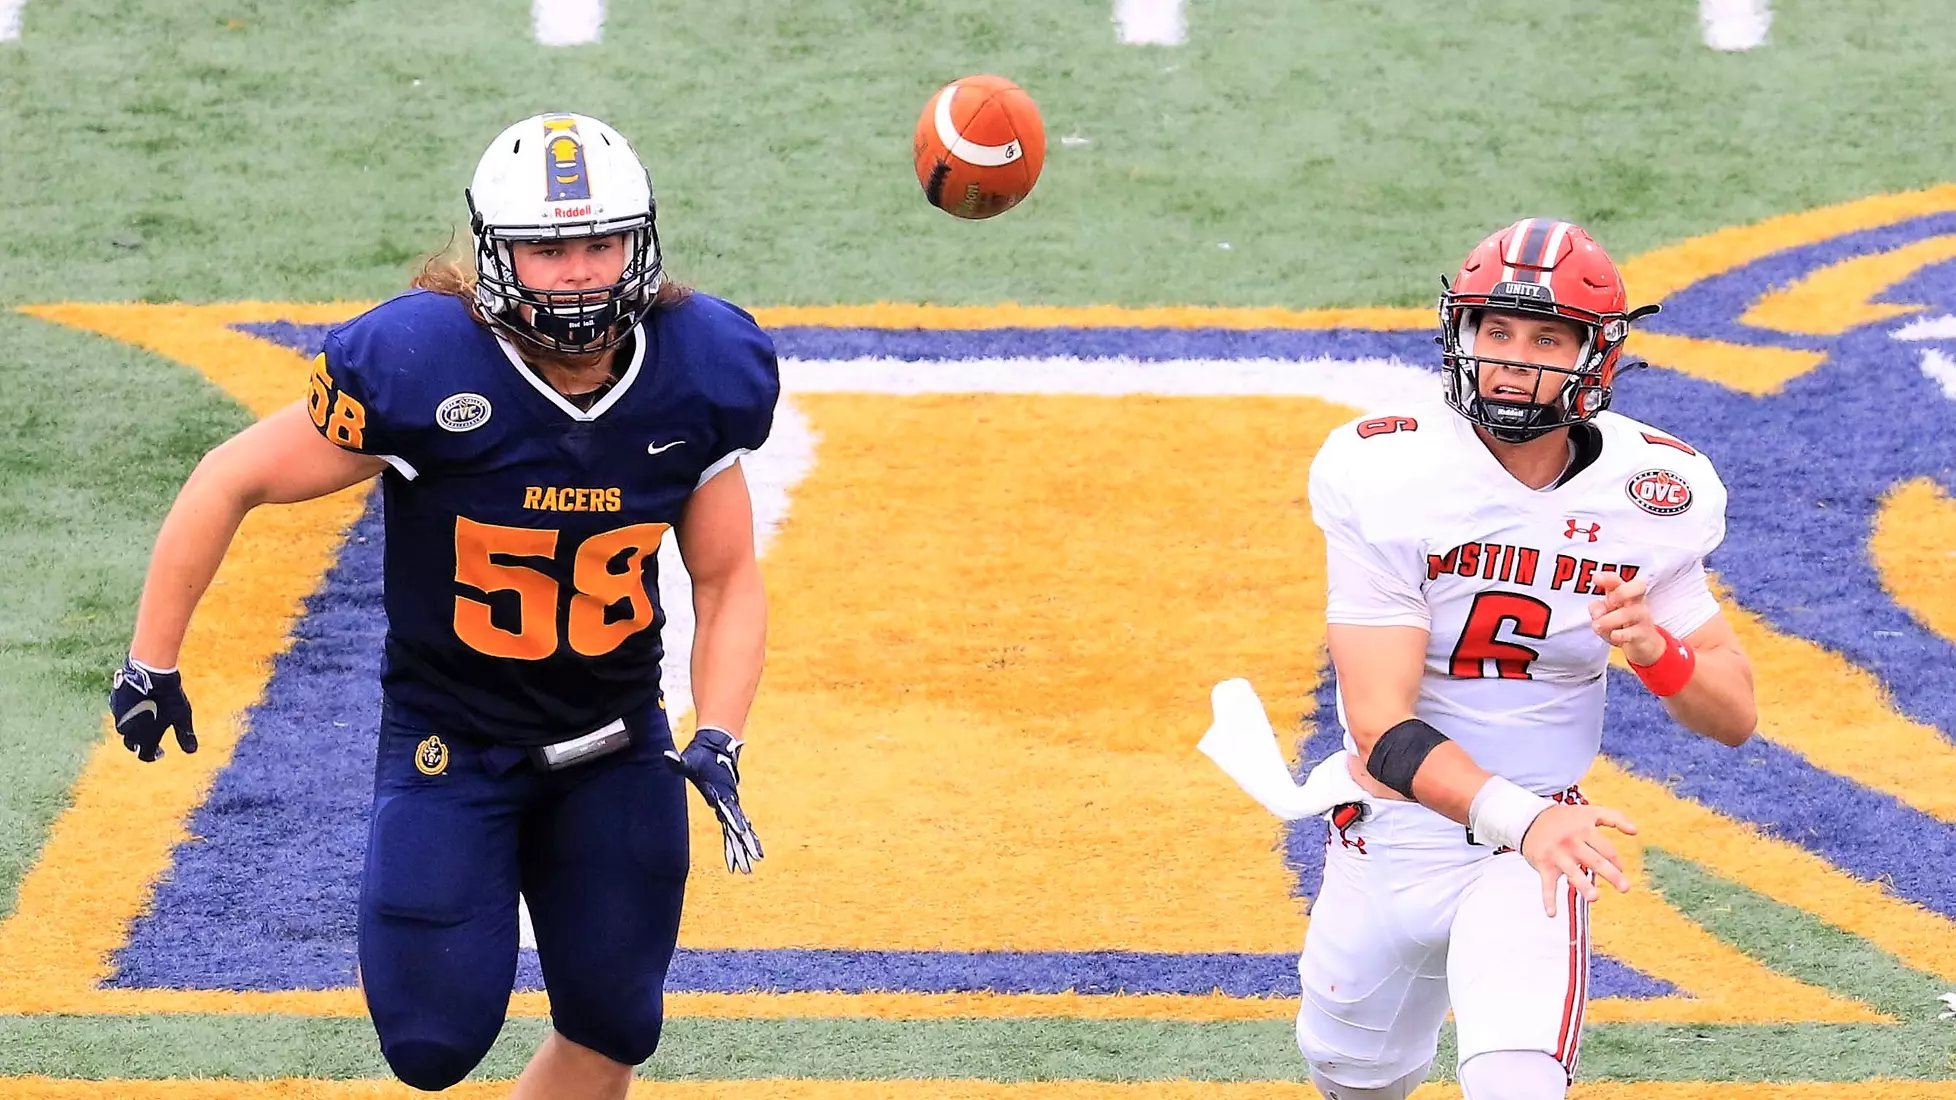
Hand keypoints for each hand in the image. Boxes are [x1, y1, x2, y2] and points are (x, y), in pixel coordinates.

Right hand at [109, 657, 197, 762]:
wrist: (150, 673)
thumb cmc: (168, 697)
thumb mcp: (182, 716)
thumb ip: (185, 735)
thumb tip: (192, 751)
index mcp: (144, 738)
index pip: (145, 755)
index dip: (153, 756)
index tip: (160, 752)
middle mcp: (128, 731)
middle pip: (131, 744)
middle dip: (140, 743)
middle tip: (149, 739)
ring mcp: (119, 716)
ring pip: (124, 729)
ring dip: (133, 729)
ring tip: (143, 723)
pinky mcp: (114, 702)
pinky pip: (119, 713)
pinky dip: (127, 714)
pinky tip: (135, 706)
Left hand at [664, 726, 763, 872]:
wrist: (716, 746)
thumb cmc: (701, 755)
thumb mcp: (688, 760)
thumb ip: (678, 761)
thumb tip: (667, 756)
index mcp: (720, 793)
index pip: (728, 810)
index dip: (735, 821)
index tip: (742, 833)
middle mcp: (728, 802)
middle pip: (738, 828)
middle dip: (744, 847)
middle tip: (750, 864)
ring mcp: (729, 805)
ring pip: (739, 832)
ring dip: (744, 849)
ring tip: (749, 869)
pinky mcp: (728, 807)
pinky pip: (735, 829)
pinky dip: (742, 841)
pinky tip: (749, 854)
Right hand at [1518, 802, 1637, 916]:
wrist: (1530, 818)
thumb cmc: (1565, 818)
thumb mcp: (1590, 813)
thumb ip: (1615, 817)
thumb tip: (1636, 831)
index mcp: (1585, 829)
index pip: (1607, 849)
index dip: (1617, 861)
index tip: (1620, 870)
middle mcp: (1572, 842)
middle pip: (1595, 860)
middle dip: (1611, 874)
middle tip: (1625, 888)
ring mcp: (1557, 854)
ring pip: (1573, 872)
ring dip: (1583, 885)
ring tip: (1594, 898)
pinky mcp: (1543, 864)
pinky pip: (1547, 884)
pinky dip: (1548, 899)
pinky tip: (1552, 914)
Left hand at [1589, 572, 1663, 665]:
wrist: (1643, 644)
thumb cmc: (1621, 623)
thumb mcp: (1605, 615)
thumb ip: (1597, 609)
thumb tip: (1597, 611)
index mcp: (1625, 593)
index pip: (1619, 580)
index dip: (1608, 578)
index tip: (1596, 578)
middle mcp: (1636, 602)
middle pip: (1639, 587)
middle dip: (1622, 592)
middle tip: (1610, 601)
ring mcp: (1642, 618)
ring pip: (1631, 613)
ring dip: (1611, 619)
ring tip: (1597, 625)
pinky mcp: (1643, 635)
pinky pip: (1634, 633)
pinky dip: (1622, 635)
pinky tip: (1614, 635)